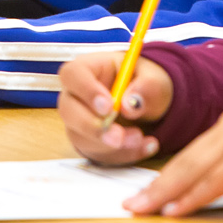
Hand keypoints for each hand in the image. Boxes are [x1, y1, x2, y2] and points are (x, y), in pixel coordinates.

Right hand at [57, 52, 173, 164]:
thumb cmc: (146, 84)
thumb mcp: (155, 80)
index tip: (109, 107)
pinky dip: (122, 155)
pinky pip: (97, 154)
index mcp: (89, 68)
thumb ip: (147, 88)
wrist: (150, 105)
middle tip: (119, 137)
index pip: (73, 74)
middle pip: (68, 110)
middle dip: (93, 128)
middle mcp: (77, 95)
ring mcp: (78, 121)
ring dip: (111, 145)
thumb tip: (130, 106)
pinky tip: (144, 146)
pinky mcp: (87, 142)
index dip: (86, 91)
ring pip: (80, 137)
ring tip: (140, 137)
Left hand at [122, 108, 222, 216]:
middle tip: (131, 205)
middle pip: (184, 164)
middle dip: (155, 188)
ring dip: (164, 193)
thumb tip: (210, 183)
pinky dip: (191, 198)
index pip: (189, 157)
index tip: (146, 193)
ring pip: (192, 172)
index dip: (164, 178)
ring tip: (141, 208)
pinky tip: (172, 210)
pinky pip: (213, 183)